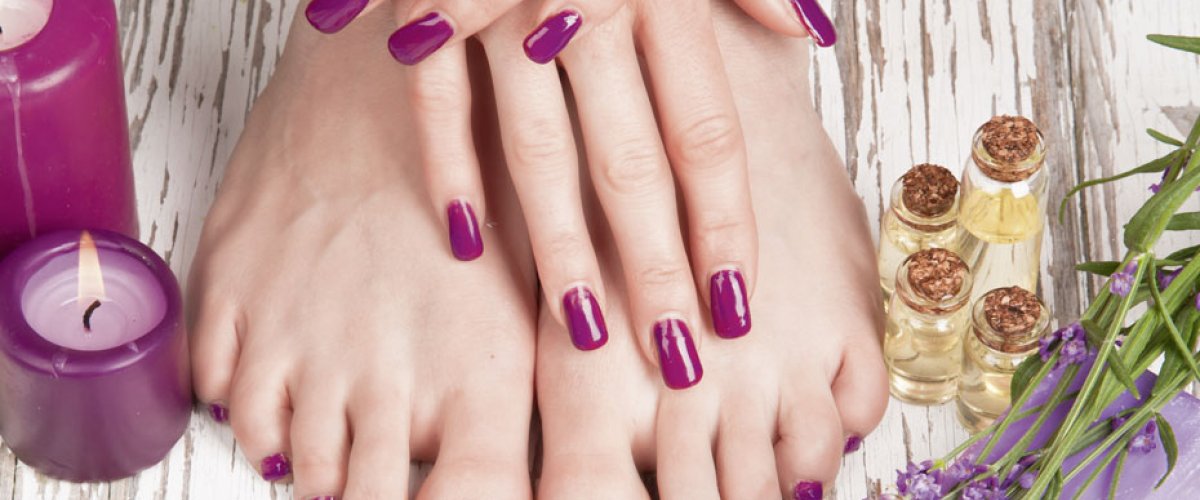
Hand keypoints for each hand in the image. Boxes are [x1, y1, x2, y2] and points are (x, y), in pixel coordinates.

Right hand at [301, 0, 836, 391]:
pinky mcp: (425, 8)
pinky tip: (466, 244)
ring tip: (587, 329)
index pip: (705, 134)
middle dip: (655, 268)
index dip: (724, 224)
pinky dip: (447, 169)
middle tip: (675, 354)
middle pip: (629, 165)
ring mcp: (501, 12)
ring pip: (537, 151)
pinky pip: (437, 104)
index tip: (736, 301)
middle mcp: (587, 9)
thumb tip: (812, 31)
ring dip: (562, 247)